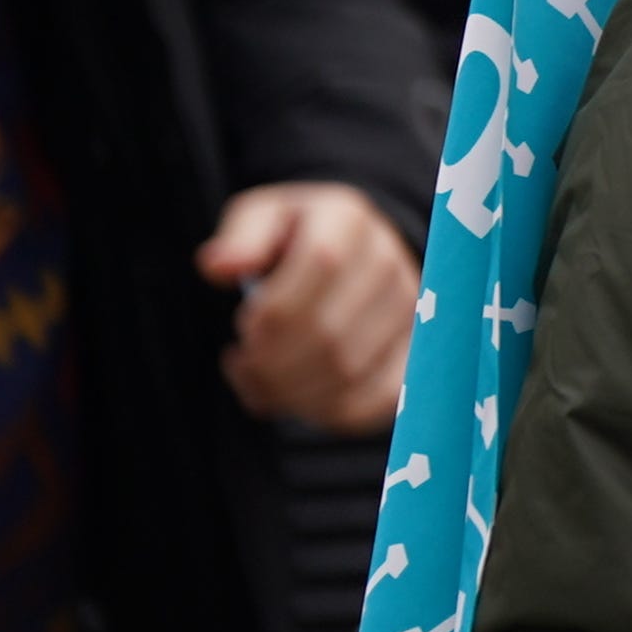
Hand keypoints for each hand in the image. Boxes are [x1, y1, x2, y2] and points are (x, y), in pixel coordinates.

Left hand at [199, 182, 417, 432]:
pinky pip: (377, 399)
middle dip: (271, 362)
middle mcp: (389, 262)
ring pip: (347, 371)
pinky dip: (327, 412)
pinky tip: (297, 400)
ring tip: (261, 382)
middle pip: (329, 330)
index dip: (273, 310)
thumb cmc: (295, 240)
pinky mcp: (414, 352)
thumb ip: (240, 237)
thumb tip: (217, 267)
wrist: (353, 253)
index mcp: (350, 221)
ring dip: (290, 392)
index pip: (321, 264)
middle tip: (244, 364)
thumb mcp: (264, 219)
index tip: (243, 328)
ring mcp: (408, 311)